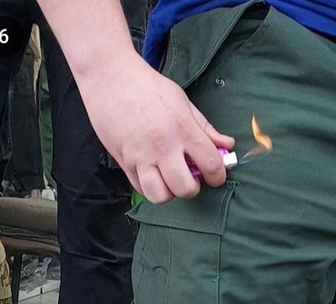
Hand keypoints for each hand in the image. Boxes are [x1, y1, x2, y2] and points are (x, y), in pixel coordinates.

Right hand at [78, 52, 234, 202]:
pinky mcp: (124, 162)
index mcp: (182, 130)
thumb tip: (227, 146)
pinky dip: (150, 187)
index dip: (218, 177)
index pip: (211, 165)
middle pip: (185, 189)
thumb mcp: (183, 102)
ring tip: (169, 178)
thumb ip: (206, 128)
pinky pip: (141, 189)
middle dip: (192, 188)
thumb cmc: (148, 86)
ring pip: (160, 196)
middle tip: (189, 177)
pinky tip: (153, 173)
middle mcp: (163, 147)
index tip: (215, 175)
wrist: (109, 76)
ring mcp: (141, 157)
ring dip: (169, 192)